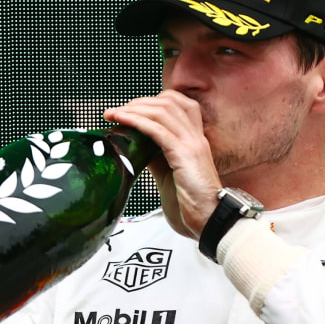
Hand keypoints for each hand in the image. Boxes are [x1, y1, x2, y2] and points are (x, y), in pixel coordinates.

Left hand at [103, 92, 218, 238]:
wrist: (211, 221)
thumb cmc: (193, 205)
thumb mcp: (170, 174)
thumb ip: (156, 157)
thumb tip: (136, 146)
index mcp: (195, 141)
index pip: (179, 104)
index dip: (154, 101)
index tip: (131, 109)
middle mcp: (196, 138)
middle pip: (168, 102)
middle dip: (138, 102)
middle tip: (117, 111)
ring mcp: (192, 145)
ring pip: (161, 111)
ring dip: (133, 108)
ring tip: (113, 114)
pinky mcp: (184, 155)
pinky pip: (157, 130)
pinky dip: (136, 121)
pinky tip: (121, 120)